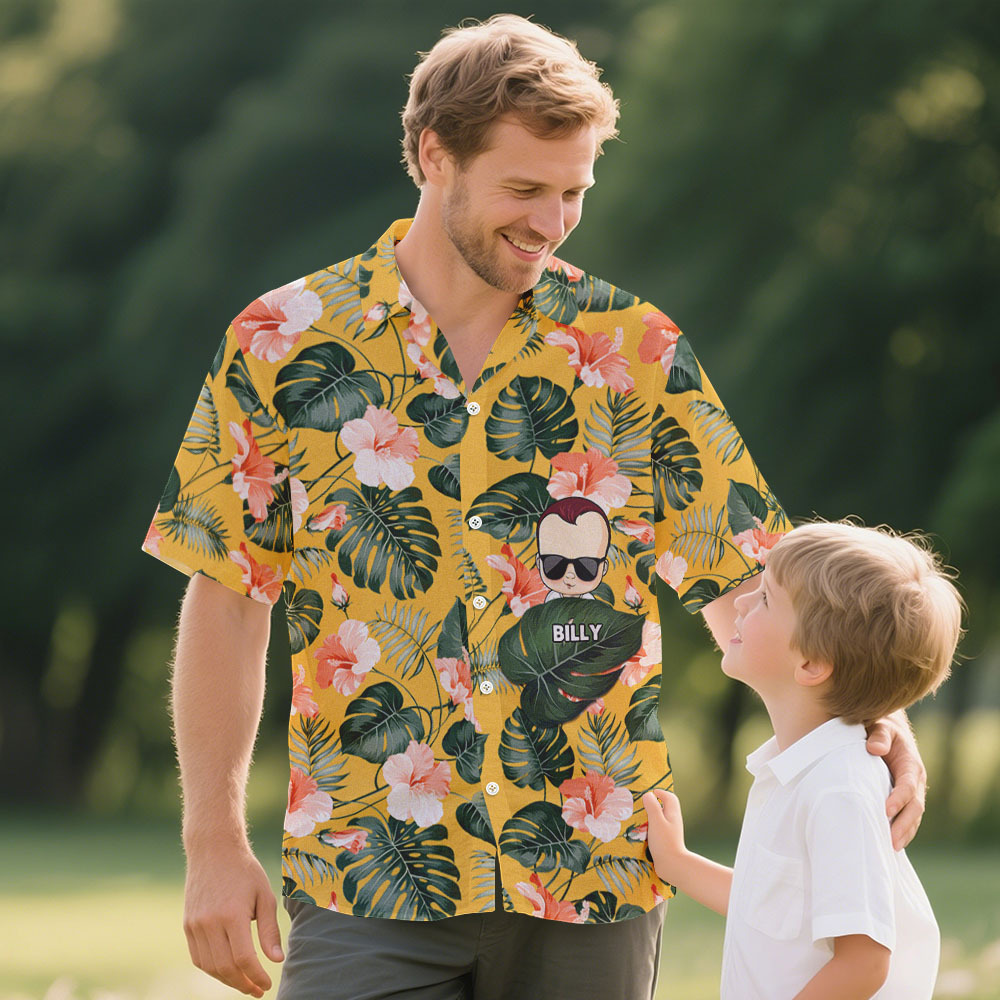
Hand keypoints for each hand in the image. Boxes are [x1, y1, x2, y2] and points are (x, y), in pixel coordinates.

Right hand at [183, 843, 283, 997]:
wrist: (214, 850)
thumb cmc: (245, 871)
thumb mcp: (264, 895)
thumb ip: (269, 930)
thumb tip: (277, 960)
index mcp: (232, 914)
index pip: (243, 958)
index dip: (256, 976)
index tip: (266, 985)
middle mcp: (210, 922)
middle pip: (225, 967)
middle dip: (243, 984)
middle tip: (257, 990)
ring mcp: (195, 925)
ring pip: (210, 967)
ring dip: (227, 980)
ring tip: (245, 983)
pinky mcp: (187, 925)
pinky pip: (198, 957)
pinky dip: (213, 969)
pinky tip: (228, 969)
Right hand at [642, 789, 686, 880]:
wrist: (672, 866)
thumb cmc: (664, 842)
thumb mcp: (656, 821)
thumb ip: (652, 806)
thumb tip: (648, 794)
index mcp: (672, 813)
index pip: (670, 797)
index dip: (660, 792)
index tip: (648, 794)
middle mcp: (673, 821)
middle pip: (666, 806)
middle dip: (654, 803)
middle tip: (642, 805)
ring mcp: (670, 831)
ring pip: (661, 818)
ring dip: (651, 816)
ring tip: (640, 819)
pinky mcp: (666, 840)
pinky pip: (658, 829)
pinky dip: (651, 827)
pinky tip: (643, 833)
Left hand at [866, 711, 926, 849]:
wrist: (887, 731)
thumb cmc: (880, 728)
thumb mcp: (881, 726)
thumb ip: (879, 736)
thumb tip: (875, 749)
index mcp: (911, 764)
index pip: (907, 786)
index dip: (899, 799)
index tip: (886, 811)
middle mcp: (916, 781)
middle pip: (915, 807)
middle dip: (904, 825)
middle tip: (891, 841)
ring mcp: (913, 791)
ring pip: (913, 816)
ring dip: (905, 833)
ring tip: (891, 847)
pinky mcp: (905, 798)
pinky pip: (908, 817)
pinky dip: (902, 831)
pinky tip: (890, 843)